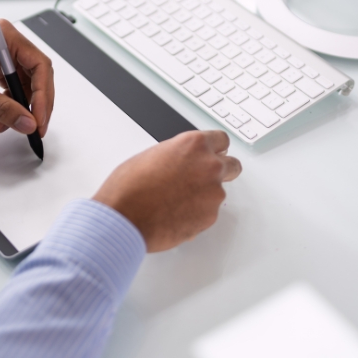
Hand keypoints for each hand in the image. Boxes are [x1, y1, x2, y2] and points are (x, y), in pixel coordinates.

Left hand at [0, 22, 53, 136]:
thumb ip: (2, 107)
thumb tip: (26, 122)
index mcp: (4, 36)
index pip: (39, 65)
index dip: (44, 95)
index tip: (40, 118)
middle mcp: (4, 40)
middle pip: (34, 73)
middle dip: (35, 102)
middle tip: (35, 126)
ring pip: (21, 81)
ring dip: (20, 104)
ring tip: (13, 125)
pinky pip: (6, 82)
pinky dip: (6, 100)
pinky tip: (1, 117)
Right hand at [93, 130, 240, 251]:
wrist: (125, 218)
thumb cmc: (129, 187)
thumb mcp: (153, 155)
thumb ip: (177, 156)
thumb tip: (182, 162)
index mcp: (194, 145)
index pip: (221, 140)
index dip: (215, 149)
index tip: (214, 153)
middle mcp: (209, 166)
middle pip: (233, 165)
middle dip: (222, 171)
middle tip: (204, 179)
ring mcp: (213, 193)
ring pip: (218, 192)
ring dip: (204, 196)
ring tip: (177, 202)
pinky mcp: (210, 217)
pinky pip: (208, 212)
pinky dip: (197, 214)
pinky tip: (176, 214)